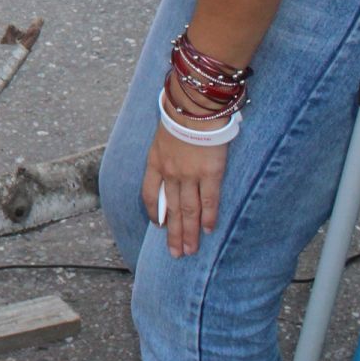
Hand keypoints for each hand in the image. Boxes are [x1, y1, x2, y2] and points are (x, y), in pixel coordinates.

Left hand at [142, 125, 227, 258]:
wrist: (195, 106)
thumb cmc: (181, 114)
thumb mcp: (163, 133)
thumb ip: (165, 151)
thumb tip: (169, 156)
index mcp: (155, 162)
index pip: (149, 194)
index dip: (153, 212)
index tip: (157, 225)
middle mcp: (169, 173)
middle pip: (170, 209)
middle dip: (172, 233)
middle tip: (175, 254)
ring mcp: (189, 175)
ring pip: (187, 210)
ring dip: (188, 233)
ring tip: (189, 251)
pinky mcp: (210, 173)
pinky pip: (208, 200)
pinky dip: (208, 217)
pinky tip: (207, 230)